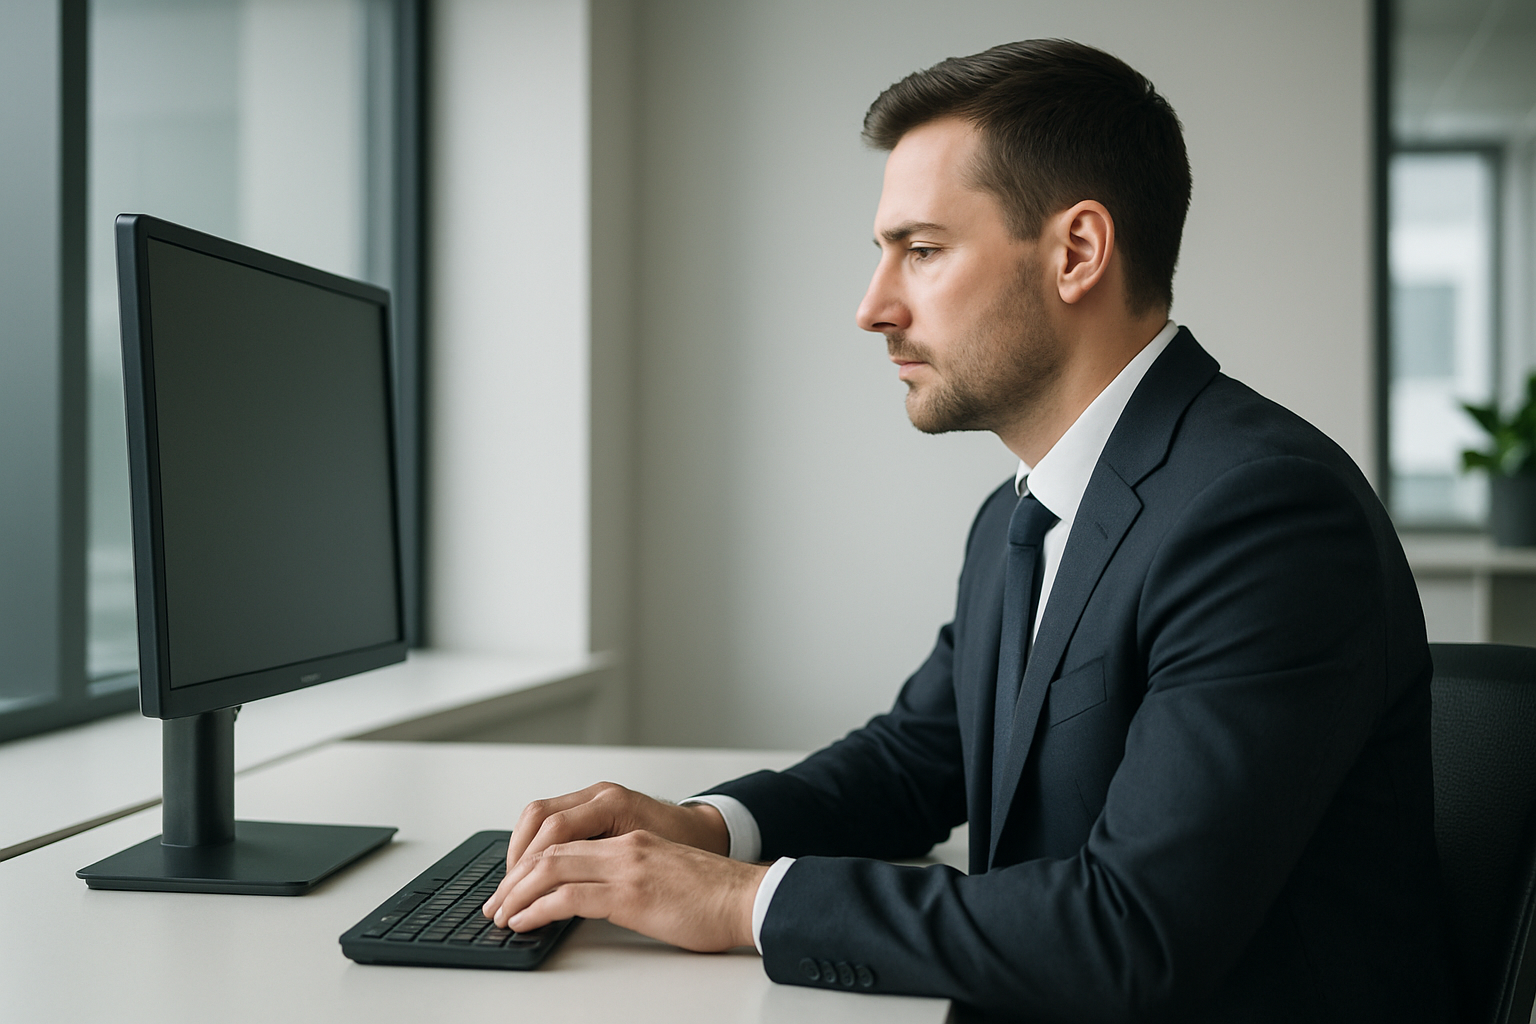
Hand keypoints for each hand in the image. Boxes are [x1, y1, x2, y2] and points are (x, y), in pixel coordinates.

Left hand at [486, 829, 767, 951]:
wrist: (747, 899)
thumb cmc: (713, 897)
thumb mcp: (663, 877)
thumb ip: (629, 878)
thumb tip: (594, 901)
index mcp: (630, 840)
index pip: (564, 841)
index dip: (529, 863)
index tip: (512, 887)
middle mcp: (624, 845)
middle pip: (549, 850)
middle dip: (513, 878)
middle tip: (495, 904)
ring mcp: (626, 867)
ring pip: (551, 869)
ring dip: (517, 894)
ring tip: (502, 915)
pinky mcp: (631, 894)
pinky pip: (568, 897)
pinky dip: (537, 909)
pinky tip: (524, 922)